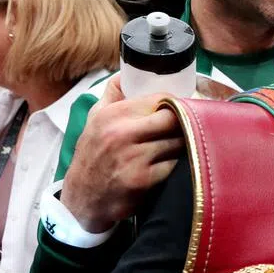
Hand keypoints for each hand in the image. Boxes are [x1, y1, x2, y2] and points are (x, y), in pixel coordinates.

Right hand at [60, 75, 182, 231]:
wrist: (82, 197)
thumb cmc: (93, 155)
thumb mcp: (95, 119)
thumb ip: (112, 95)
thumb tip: (126, 74)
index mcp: (113, 115)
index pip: (161, 98)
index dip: (177, 102)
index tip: (184, 106)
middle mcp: (122, 134)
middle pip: (174, 118)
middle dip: (186, 121)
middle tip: (191, 125)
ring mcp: (134, 158)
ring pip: (178, 141)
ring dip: (184, 143)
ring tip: (182, 144)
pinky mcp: (144, 180)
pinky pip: (175, 164)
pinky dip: (177, 163)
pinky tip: (173, 163)